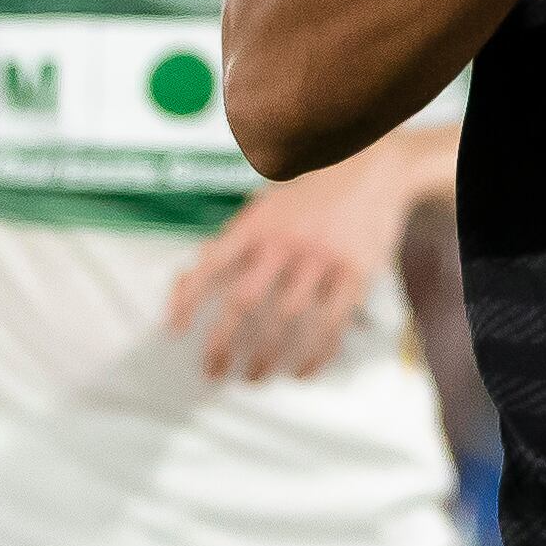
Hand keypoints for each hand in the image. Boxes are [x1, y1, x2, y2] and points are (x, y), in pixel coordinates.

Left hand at [168, 155, 401, 380]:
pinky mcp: (354, 273)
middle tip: (213, 369)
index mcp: (256, 225)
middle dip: (223, 342)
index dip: (187, 300)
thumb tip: (185, 283)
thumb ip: (228, 244)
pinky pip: (330, 323)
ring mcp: (320, 258)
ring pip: (286, 319)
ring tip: (254, 376)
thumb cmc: (310, 194)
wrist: (371, 169)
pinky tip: (301, 371)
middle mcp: (284, 241)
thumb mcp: (263, 209)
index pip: (210, 265)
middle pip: (243, 301)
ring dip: (266, 356)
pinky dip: (314, 354)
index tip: (175, 330)